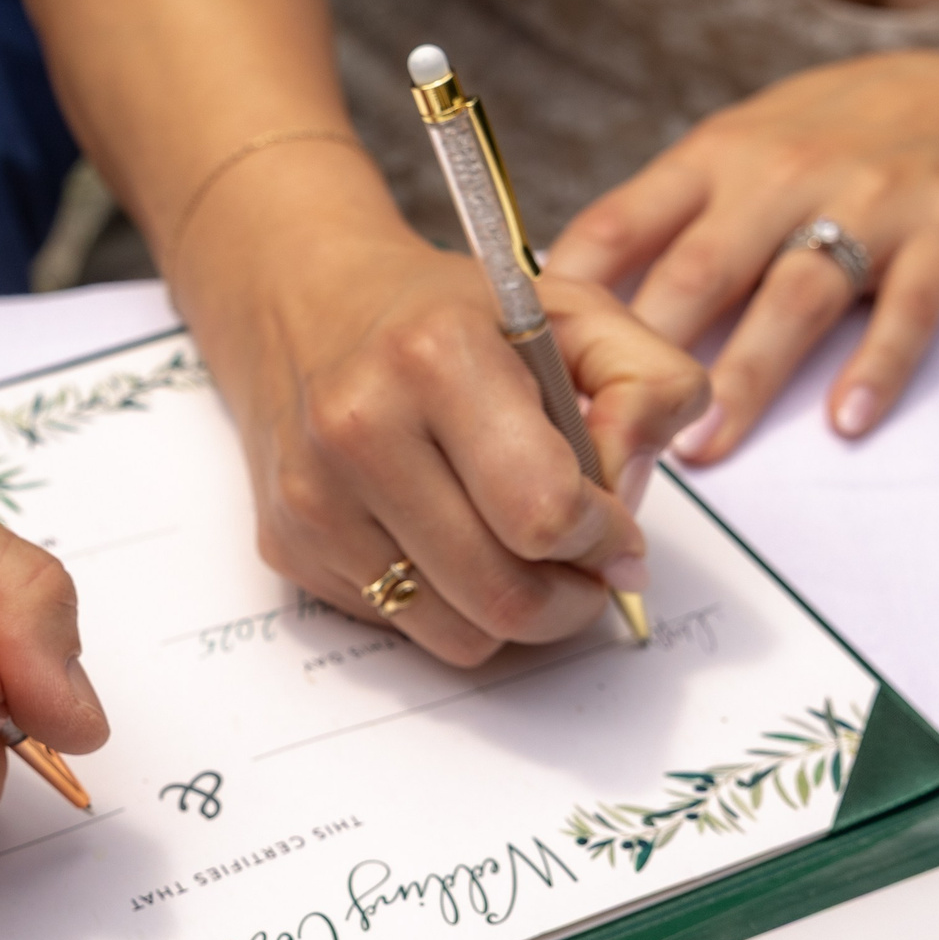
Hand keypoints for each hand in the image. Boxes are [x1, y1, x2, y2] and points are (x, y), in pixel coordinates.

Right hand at [176, 169, 708, 668]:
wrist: (304, 304)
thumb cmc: (448, 314)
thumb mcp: (572, 310)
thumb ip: (648, 384)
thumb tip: (628, 496)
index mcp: (435, 357)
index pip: (545, 513)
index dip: (604, 539)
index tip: (616, 529)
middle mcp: (358, 429)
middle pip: (505, 596)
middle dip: (573, 597)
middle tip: (587, 566)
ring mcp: (314, 498)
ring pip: (459, 635)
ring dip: (514, 614)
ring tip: (524, 554)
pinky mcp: (290, 547)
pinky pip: (404, 629)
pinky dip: (446, 604)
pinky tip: (448, 538)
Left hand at [545, 51, 938, 461]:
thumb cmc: (828, 141)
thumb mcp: (736, 151)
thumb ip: (661, 220)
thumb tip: (561, 303)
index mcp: (714, 158)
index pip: (622, 223)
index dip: (573, 297)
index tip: (538, 365)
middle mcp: (782, 173)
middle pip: (702, 270)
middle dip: (652, 353)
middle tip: (615, 431)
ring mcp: (869, 199)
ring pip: (794, 296)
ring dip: (747, 374)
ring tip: (707, 446)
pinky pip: (909, 307)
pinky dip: (877, 365)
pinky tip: (846, 420)